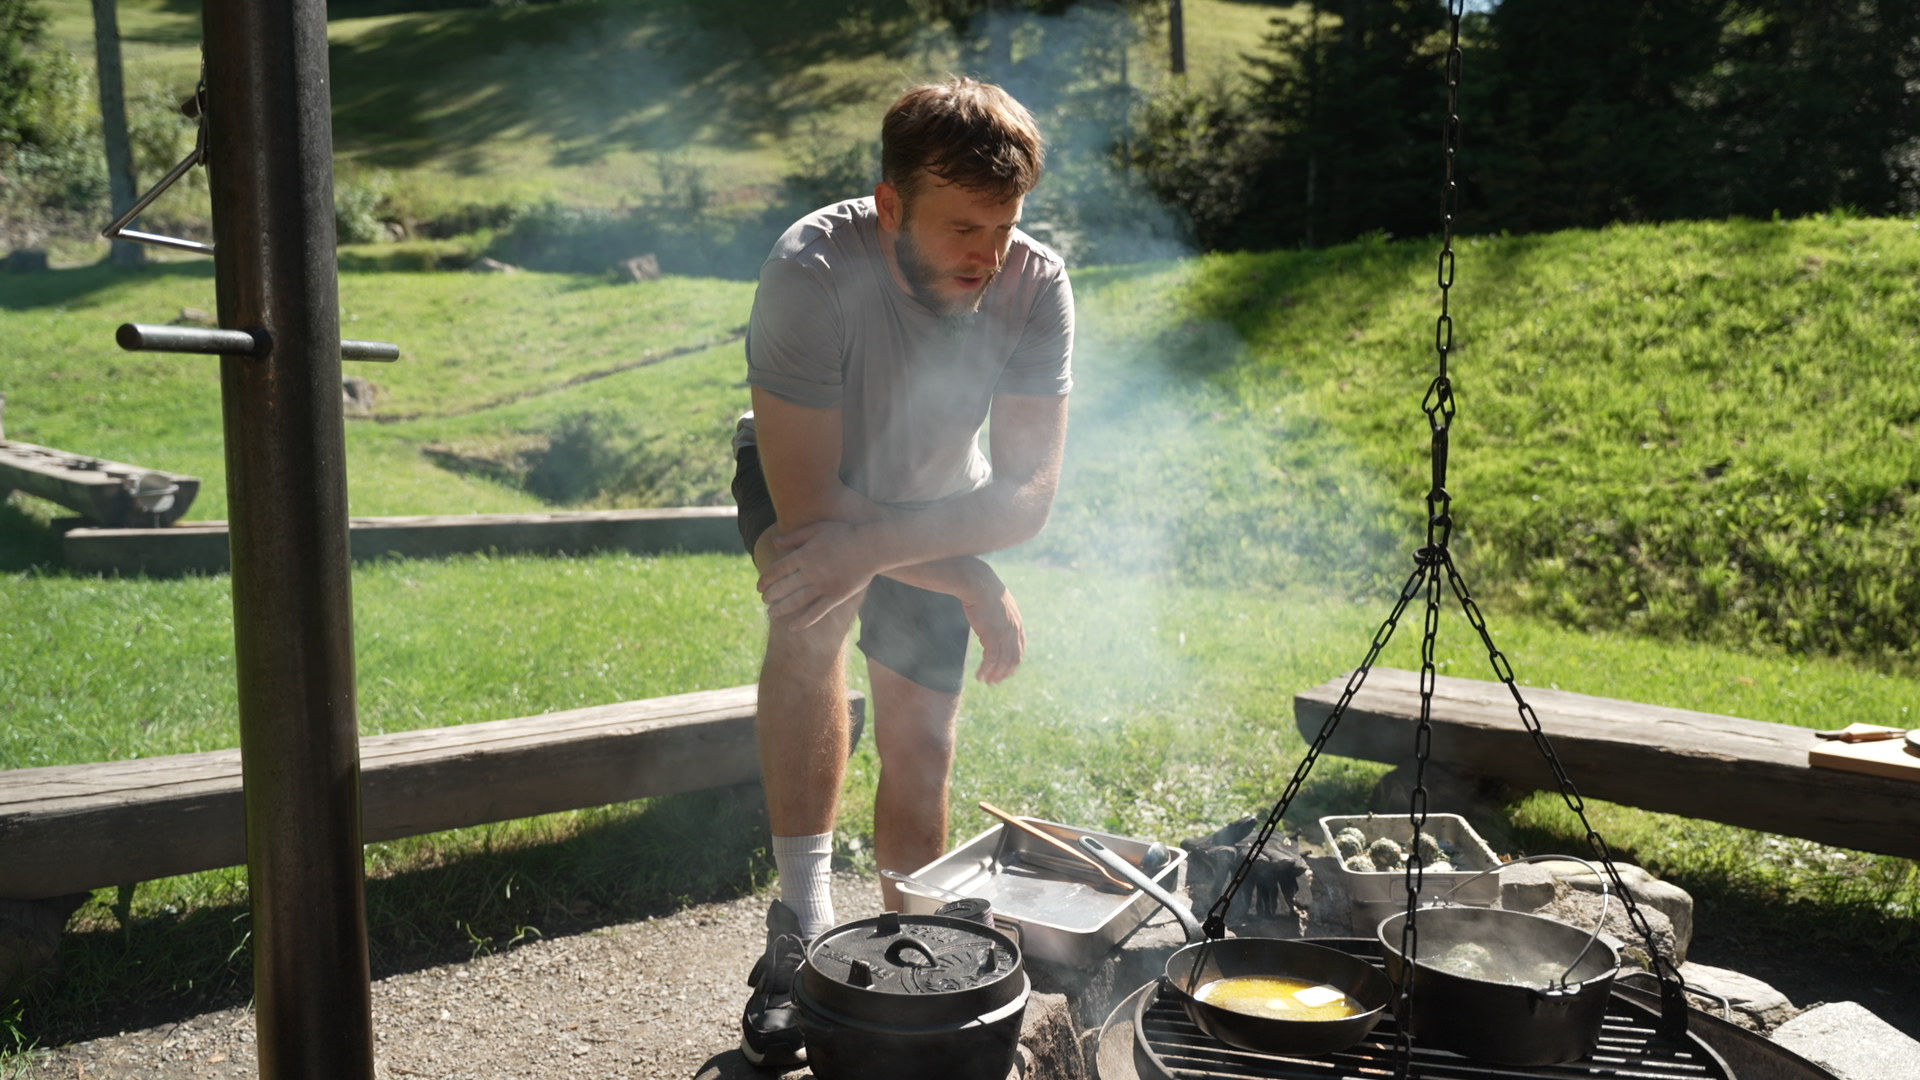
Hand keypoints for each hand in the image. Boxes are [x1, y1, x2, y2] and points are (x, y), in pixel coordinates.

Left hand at [759, 521, 875, 629]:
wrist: (873, 546)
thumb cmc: (845, 534)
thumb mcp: (817, 529)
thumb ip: (795, 537)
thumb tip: (774, 543)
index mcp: (804, 555)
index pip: (776, 570)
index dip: (765, 580)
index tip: (759, 587)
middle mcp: (811, 572)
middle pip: (783, 588)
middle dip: (770, 595)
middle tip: (764, 600)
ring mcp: (823, 586)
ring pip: (796, 602)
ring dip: (780, 610)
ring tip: (771, 614)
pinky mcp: (836, 596)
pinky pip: (816, 612)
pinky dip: (803, 622)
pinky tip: (792, 628)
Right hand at [958, 569, 1023, 684]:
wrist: (977, 583)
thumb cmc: (983, 591)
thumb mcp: (997, 605)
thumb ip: (999, 618)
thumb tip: (992, 623)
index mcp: (1017, 623)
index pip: (1019, 649)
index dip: (1012, 663)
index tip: (1004, 672)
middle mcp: (1014, 630)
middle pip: (1013, 658)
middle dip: (1004, 672)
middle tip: (994, 681)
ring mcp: (1005, 633)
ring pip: (1002, 661)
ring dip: (994, 674)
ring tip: (986, 681)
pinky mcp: (992, 635)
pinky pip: (991, 658)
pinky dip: (986, 669)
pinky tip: (979, 676)